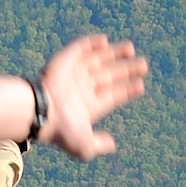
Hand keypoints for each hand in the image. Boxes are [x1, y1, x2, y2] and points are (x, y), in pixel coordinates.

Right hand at [38, 33, 148, 159]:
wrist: (41, 111)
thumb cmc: (62, 130)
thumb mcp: (83, 146)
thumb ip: (98, 146)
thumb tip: (112, 145)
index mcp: (89, 106)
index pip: (113, 95)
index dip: (127, 90)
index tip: (141, 85)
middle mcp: (82, 89)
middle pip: (109, 76)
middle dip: (126, 70)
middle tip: (143, 65)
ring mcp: (73, 74)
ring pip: (97, 61)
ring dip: (113, 54)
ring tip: (131, 49)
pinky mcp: (63, 61)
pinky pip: (78, 49)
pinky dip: (90, 44)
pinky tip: (104, 41)